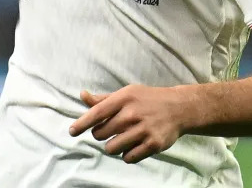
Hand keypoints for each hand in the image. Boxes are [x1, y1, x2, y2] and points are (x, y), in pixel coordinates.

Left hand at [69, 85, 187, 163]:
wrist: (180, 107)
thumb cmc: (148, 99)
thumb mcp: (128, 93)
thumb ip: (104, 99)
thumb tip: (82, 95)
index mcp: (125, 98)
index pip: (97, 113)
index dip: (82, 123)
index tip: (72, 131)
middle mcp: (133, 114)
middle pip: (101, 134)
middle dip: (102, 135)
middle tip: (112, 130)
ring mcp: (144, 129)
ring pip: (112, 148)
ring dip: (114, 146)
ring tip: (124, 138)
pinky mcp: (153, 144)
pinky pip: (127, 158)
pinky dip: (127, 154)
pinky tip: (134, 145)